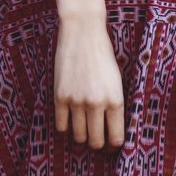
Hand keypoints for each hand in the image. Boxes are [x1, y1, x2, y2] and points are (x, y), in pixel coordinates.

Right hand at [54, 14, 124, 150]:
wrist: (82, 30)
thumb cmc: (103, 53)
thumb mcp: (116, 80)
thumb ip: (114, 105)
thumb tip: (111, 130)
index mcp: (115, 100)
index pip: (116, 139)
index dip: (113, 145)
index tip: (110, 144)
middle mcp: (96, 104)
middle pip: (96, 142)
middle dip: (97, 143)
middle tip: (96, 138)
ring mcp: (76, 101)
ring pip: (78, 137)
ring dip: (81, 135)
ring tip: (83, 126)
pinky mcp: (60, 96)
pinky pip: (61, 125)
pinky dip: (66, 126)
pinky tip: (69, 118)